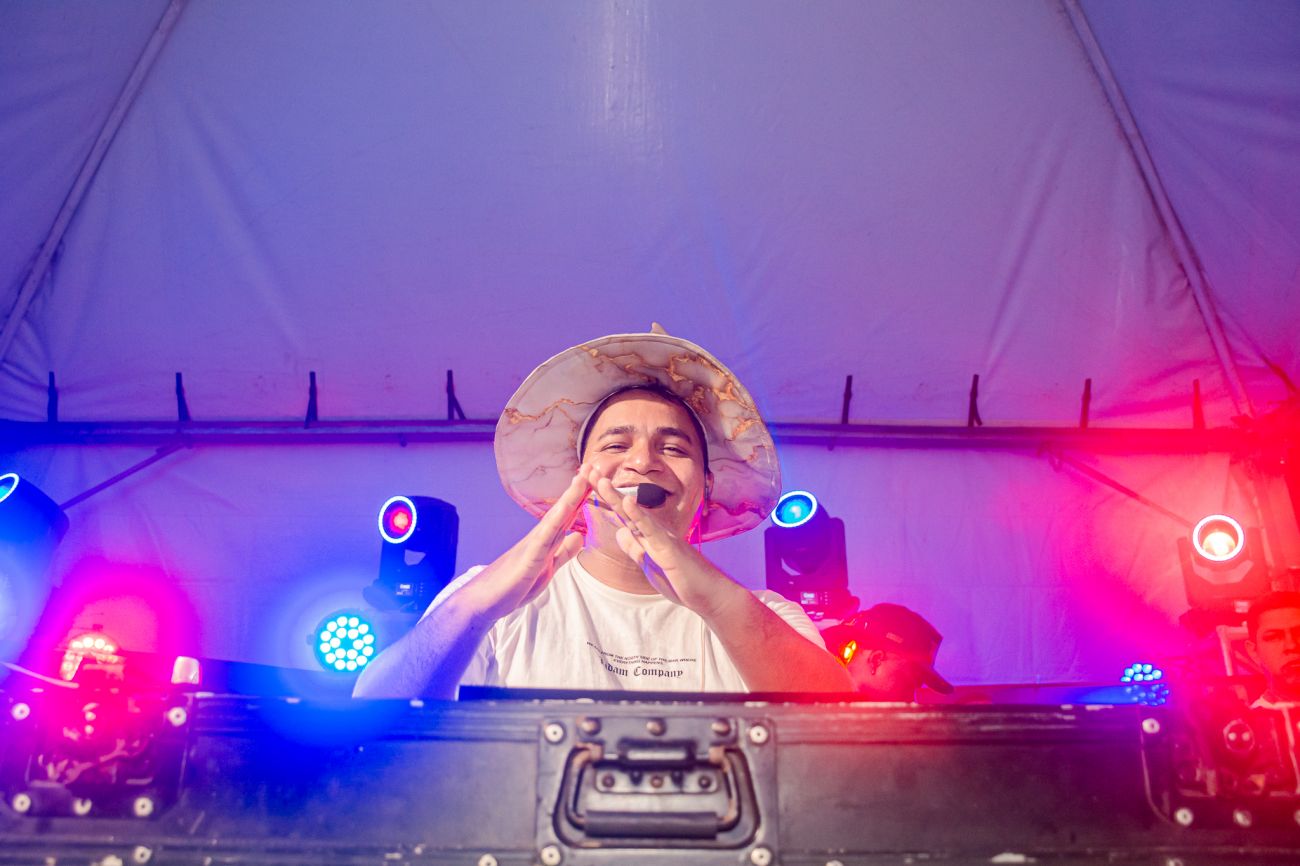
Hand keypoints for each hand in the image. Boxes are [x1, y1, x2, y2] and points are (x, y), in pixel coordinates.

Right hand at [460, 467, 590, 620]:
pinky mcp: (527, 560)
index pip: (569, 515)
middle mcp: (540, 538)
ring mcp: (533, 546)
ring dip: (570, 497)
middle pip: (564, 509)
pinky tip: (565, 510)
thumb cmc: (512, 585)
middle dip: (580, 488)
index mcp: (547, 541)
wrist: (483, 600)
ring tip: (583, 476)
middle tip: (594, 464)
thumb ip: (563, 552)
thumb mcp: (547, 568)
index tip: (598, 477)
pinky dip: (554, 523)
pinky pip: (543, 539)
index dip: (584, 497)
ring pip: (555, 518)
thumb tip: (579, 536)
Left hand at [582, 466, 739, 617]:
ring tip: (600, 480)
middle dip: (605, 489)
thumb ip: (636, 548)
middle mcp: (653, 531)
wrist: (709, 593)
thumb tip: (620, 533)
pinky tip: (627, 501)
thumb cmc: (683, 580)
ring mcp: (661, 537)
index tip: (588, 482)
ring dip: (616, 496)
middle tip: (588, 469)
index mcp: (646, 536)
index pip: (621, 513)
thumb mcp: (650, 565)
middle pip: (624, 507)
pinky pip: (651, 529)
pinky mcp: (668, 547)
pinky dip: (638, 514)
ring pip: (634, 513)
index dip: (604, 498)